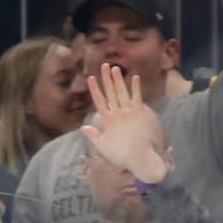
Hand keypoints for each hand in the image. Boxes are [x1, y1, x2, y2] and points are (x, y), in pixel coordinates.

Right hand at [78, 64, 168, 183]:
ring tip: (115, 68)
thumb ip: (93, 135)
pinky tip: (135, 77)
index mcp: (107, 121)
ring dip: (119, 80)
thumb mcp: (102, 146)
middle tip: (104, 65)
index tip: (91, 78)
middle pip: (110, 93)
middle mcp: (117, 114)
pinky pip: (138, 98)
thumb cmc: (119, 154)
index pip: (99, 101)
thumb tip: (83, 127)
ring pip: (122, 92)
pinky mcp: (140, 114)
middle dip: (106, 78)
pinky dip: (136, 88)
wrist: (139, 157)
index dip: (94, 89)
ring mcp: (129, 113)